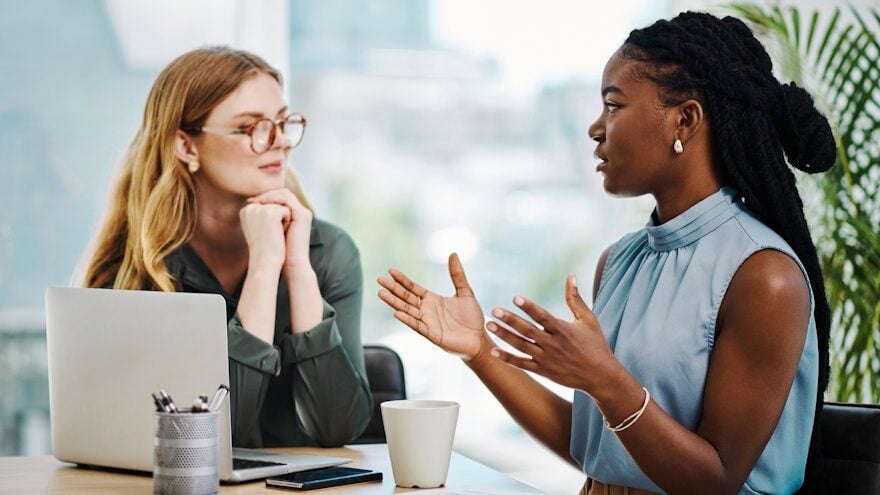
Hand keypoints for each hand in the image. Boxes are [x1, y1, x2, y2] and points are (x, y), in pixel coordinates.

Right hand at [239, 202, 290, 270]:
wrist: (266, 263)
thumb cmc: (266, 249)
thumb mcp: (262, 228)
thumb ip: (264, 213)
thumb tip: (276, 205)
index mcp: (246, 210)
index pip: (270, 205)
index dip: (274, 220)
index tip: (266, 234)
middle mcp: (250, 207)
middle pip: (277, 204)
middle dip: (279, 220)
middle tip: (270, 236)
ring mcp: (259, 209)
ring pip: (282, 207)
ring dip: (283, 221)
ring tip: (273, 235)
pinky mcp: (270, 213)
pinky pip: (287, 211)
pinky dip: (287, 223)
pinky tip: (278, 233)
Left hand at [247, 189, 313, 270]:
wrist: (292, 265)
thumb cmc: (279, 253)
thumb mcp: (269, 233)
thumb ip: (264, 221)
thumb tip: (249, 210)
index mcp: (294, 216)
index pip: (279, 198)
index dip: (264, 198)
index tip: (249, 202)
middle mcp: (301, 212)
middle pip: (282, 193)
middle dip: (265, 194)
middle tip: (250, 200)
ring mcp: (303, 213)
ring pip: (285, 194)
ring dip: (268, 195)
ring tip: (255, 201)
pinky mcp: (303, 215)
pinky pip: (287, 199)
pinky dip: (274, 199)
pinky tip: (262, 205)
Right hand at [378, 253, 487, 359]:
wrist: (479, 338)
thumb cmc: (472, 317)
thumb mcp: (465, 292)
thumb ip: (457, 275)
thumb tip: (453, 253)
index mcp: (432, 299)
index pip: (413, 288)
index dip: (402, 280)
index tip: (391, 271)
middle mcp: (426, 310)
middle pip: (406, 297)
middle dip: (393, 288)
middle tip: (380, 279)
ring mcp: (427, 322)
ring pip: (407, 310)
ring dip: (394, 302)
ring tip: (381, 293)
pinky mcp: (432, 334)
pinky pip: (417, 326)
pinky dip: (407, 319)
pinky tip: (397, 313)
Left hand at [487, 275, 624, 394]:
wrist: (600, 376)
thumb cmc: (596, 345)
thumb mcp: (588, 320)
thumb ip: (575, 299)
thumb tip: (570, 276)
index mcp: (563, 330)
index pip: (543, 316)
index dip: (529, 307)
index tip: (515, 298)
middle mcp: (553, 344)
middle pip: (528, 331)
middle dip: (510, 321)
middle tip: (494, 311)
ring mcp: (547, 359)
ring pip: (521, 346)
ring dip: (504, 336)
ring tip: (489, 326)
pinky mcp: (543, 371)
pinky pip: (522, 364)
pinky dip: (508, 358)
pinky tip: (493, 351)